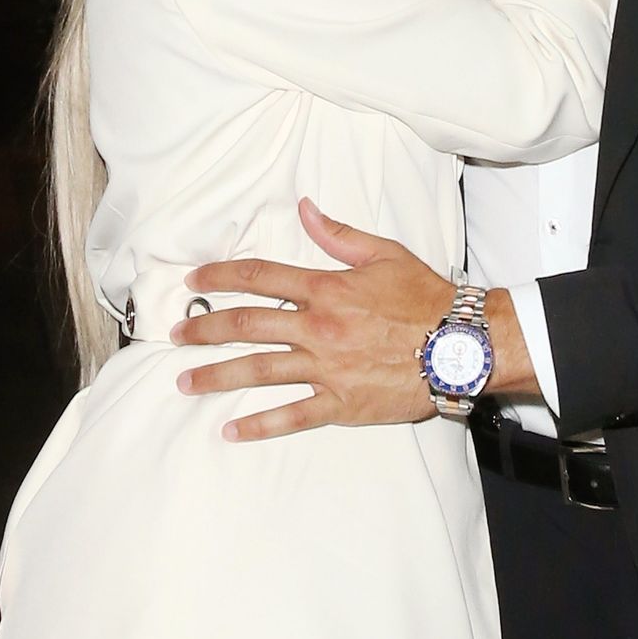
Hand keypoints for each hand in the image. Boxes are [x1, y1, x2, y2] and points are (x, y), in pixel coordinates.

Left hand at [172, 200, 453, 439]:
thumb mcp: (384, 254)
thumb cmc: (426, 297)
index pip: (259, 278)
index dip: (220, 277)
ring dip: (216, 376)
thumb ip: (338, 235)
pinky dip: (259, 425)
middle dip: (204, 329)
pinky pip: (292, 416)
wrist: (461, 345)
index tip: (193, 280)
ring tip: (185, 382)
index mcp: (325, 289)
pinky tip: (230, 430)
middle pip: (246, 325)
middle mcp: (318, 328)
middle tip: (176, 335)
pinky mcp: (341, 402)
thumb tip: (305, 208)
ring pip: (258, 371)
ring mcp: (326, 367)